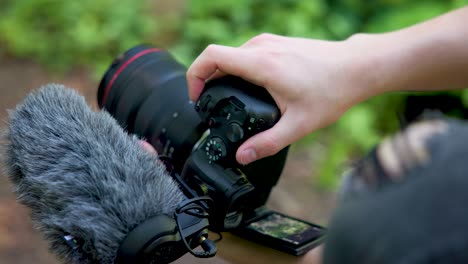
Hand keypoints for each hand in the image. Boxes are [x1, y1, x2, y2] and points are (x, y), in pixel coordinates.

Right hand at [186, 33, 374, 163]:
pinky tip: (250, 89)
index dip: (194, 75)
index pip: (211, 57)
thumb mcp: (298, 125)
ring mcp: (269, 42)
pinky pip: (246, 53)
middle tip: (211, 106)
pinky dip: (238, 69)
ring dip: (223, 75)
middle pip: (218, 57)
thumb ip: (267, 143)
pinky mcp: (276, 43)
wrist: (358, 67)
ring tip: (230, 101)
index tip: (197, 98)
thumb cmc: (333, 91)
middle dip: (207, 81)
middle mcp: (261, 47)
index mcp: (261, 64)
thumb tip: (242, 156)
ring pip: (232, 55)